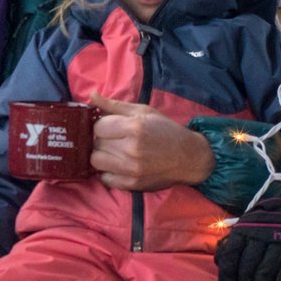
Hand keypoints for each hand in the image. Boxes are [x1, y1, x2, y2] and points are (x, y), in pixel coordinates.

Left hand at [87, 97, 215, 190]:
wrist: (189, 157)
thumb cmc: (166, 130)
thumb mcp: (144, 111)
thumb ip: (114, 105)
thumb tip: (91, 95)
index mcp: (135, 128)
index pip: (98, 126)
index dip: (102, 125)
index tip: (111, 126)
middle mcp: (131, 150)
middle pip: (96, 143)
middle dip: (102, 139)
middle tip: (115, 138)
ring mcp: (131, 169)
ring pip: (96, 161)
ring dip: (102, 155)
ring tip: (115, 151)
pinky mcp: (132, 184)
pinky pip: (105, 179)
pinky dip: (108, 172)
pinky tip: (119, 165)